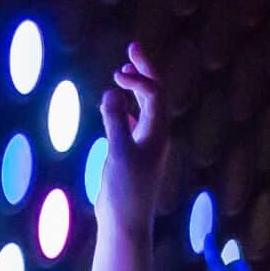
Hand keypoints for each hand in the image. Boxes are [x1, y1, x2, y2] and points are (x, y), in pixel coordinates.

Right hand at [96, 41, 169, 234]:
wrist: (125, 223)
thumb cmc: (125, 191)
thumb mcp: (118, 153)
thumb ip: (114, 120)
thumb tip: (112, 91)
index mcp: (157, 133)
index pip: (155, 93)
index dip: (138, 78)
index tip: (117, 76)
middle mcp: (155, 136)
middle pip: (155, 94)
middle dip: (144, 70)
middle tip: (132, 47)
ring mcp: (144, 146)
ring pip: (145, 108)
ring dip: (136, 87)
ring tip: (122, 71)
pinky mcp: (132, 156)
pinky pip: (134, 124)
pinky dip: (125, 108)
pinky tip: (116, 105)